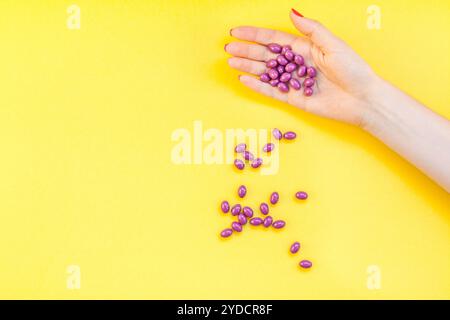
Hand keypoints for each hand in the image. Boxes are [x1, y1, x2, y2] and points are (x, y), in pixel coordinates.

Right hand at [226, 10, 378, 127]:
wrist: (362, 99)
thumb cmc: (353, 69)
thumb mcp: (333, 44)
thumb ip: (311, 30)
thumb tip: (292, 12)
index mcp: (305, 48)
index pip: (274, 40)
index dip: (255, 35)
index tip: (237, 31)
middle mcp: (297, 64)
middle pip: (266, 56)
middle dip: (246, 51)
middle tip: (228, 48)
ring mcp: (294, 82)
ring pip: (266, 73)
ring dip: (248, 67)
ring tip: (231, 62)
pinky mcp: (294, 99)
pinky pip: (272, 91)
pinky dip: (258, 86)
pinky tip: (245, 79)